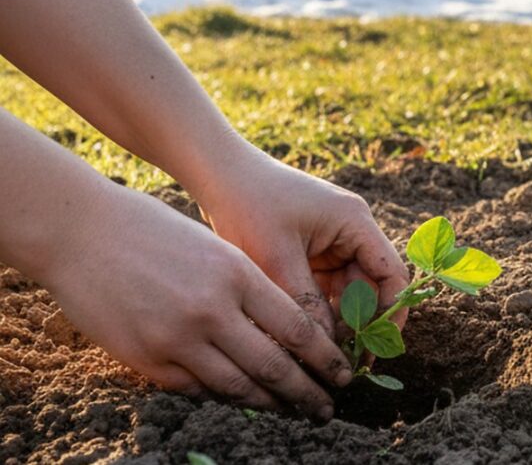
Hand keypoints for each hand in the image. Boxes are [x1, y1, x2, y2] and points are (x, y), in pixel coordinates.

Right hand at [42, 184, 351, 417]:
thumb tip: (283, 332)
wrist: (79, 231)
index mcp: (237, 274)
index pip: (297, 328)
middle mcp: (212, 310)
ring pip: (237, 386)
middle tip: (327, 408)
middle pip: (274, 367)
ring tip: (292, 411)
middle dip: (308, 393)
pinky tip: (242, 399)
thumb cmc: (153, 228)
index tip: (344, 373)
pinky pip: (196, 389)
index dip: (326, 358)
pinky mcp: (146, 359)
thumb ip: (247, 287)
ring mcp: (176, 339)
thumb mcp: (215, 246)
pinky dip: (223, 396)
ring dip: (269, 403)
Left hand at [189, 140, 409, 341]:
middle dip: (361, 324)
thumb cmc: (248, 205)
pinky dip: (319, 312)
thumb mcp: (276, 258)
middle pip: (373, 288)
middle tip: (344, 363)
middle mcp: (352, 232)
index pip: (391, 274)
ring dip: (339, 322)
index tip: (373, 348)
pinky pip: (327, 290)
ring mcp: (333, 243)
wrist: (217, 174)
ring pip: (349, 294)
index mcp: (355, 223)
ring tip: (321, 356)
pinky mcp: (313, 253)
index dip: (389, 313)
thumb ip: (305, 304)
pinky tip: (305, 337)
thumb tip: (324, 351)